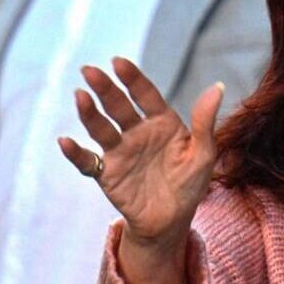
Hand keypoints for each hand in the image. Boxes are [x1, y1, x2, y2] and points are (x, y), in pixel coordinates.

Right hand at [57, 57, 223, 252]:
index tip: (118, 62)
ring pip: (101, 128)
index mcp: (162, 122)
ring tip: (80, 96)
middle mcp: (137, 132)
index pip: (145, 95)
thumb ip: (205, 122)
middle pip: (118, 106)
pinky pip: (88, 162)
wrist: (172, 221)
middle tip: (89, 70)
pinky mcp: (107, 173)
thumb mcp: (203, 154)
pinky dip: (76, 153)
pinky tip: (65, 142)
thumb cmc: (190, 185)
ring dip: (89, 113)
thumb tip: (218, 87)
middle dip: (105, 88)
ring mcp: (120, 151)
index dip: (132, 79)